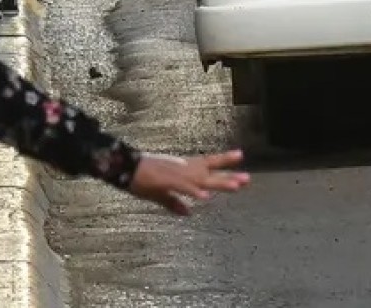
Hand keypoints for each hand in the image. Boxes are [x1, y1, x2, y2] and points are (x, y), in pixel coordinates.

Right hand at [126, 150, 248, 214]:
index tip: (241, 156)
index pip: (207, 163)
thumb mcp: (159, 193)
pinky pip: (182, 187)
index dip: (224, 162)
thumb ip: (174, 203)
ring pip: (202, 178)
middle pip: (210, 171)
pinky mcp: (165, 180)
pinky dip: (193, 191)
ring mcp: (175, 174)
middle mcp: (183, 168)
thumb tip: (188, 213)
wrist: (123, 167)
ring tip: (236, 186)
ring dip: (219, 183)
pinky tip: (204, 196)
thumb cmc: (140, 178)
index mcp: (182, 168)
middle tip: (247, 179)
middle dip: (228, 176)